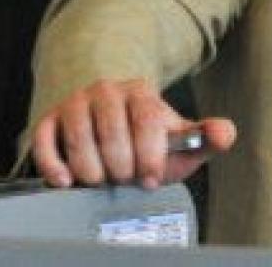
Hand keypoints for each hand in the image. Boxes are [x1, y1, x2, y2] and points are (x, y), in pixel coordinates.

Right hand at [32, 78, 235, 189]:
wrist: (111, 126)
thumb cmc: (146, 140)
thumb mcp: (178, 140)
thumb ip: (205, 138)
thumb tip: (225, 133)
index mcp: (142, 92)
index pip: (146, 121)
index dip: (149, 156)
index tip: (150, 178)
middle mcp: (107, 91)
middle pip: (112, 134)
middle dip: (121, 167)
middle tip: (124, 178)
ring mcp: (76, 103)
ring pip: (80, 141)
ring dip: (92, 172)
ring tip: (102, 179)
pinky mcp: (50, 119)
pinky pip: (45, 142)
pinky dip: (55, 166)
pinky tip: (67, 180)